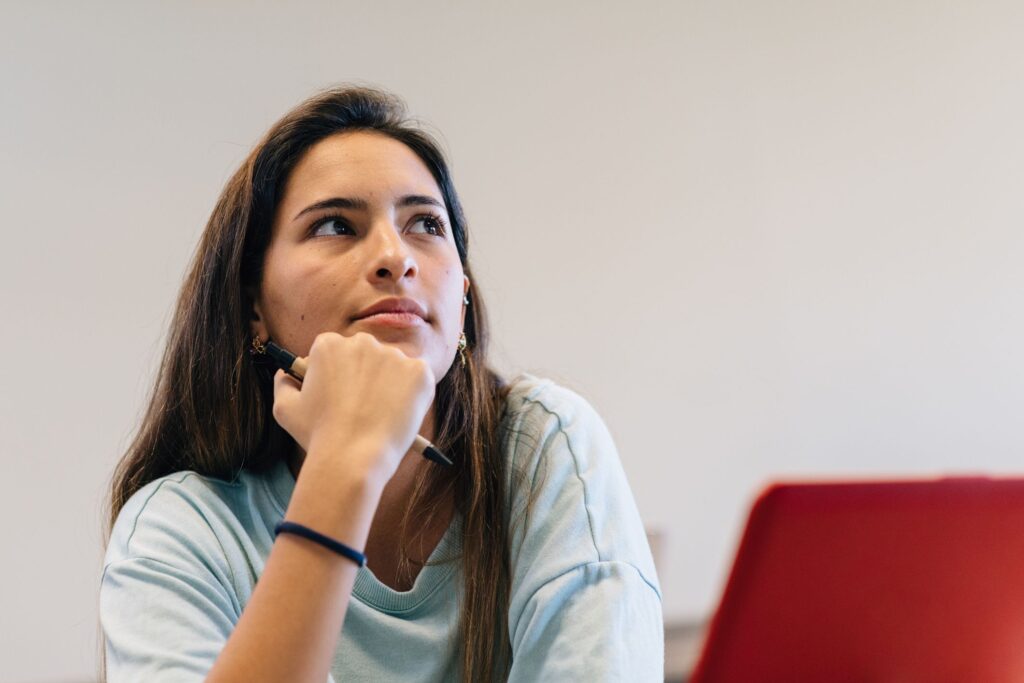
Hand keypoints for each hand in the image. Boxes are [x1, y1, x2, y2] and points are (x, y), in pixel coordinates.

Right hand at [270, 331, 435, 483]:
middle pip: (366, 356)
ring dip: (390, 386)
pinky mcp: (420, 371)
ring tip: (381, 416)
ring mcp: (394, 355)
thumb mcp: (284, 409)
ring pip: (394, 368)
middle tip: (362, 408)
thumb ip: (283, 383)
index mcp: (329, 344)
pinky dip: (413, 395)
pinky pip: (418, 379)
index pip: (336, 351)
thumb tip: (286, 373)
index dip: (337, 375)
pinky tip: (400, 413)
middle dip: (365, 377)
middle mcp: (362, 342)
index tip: (340, 396)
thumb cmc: (317, 435)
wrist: (353, 458)